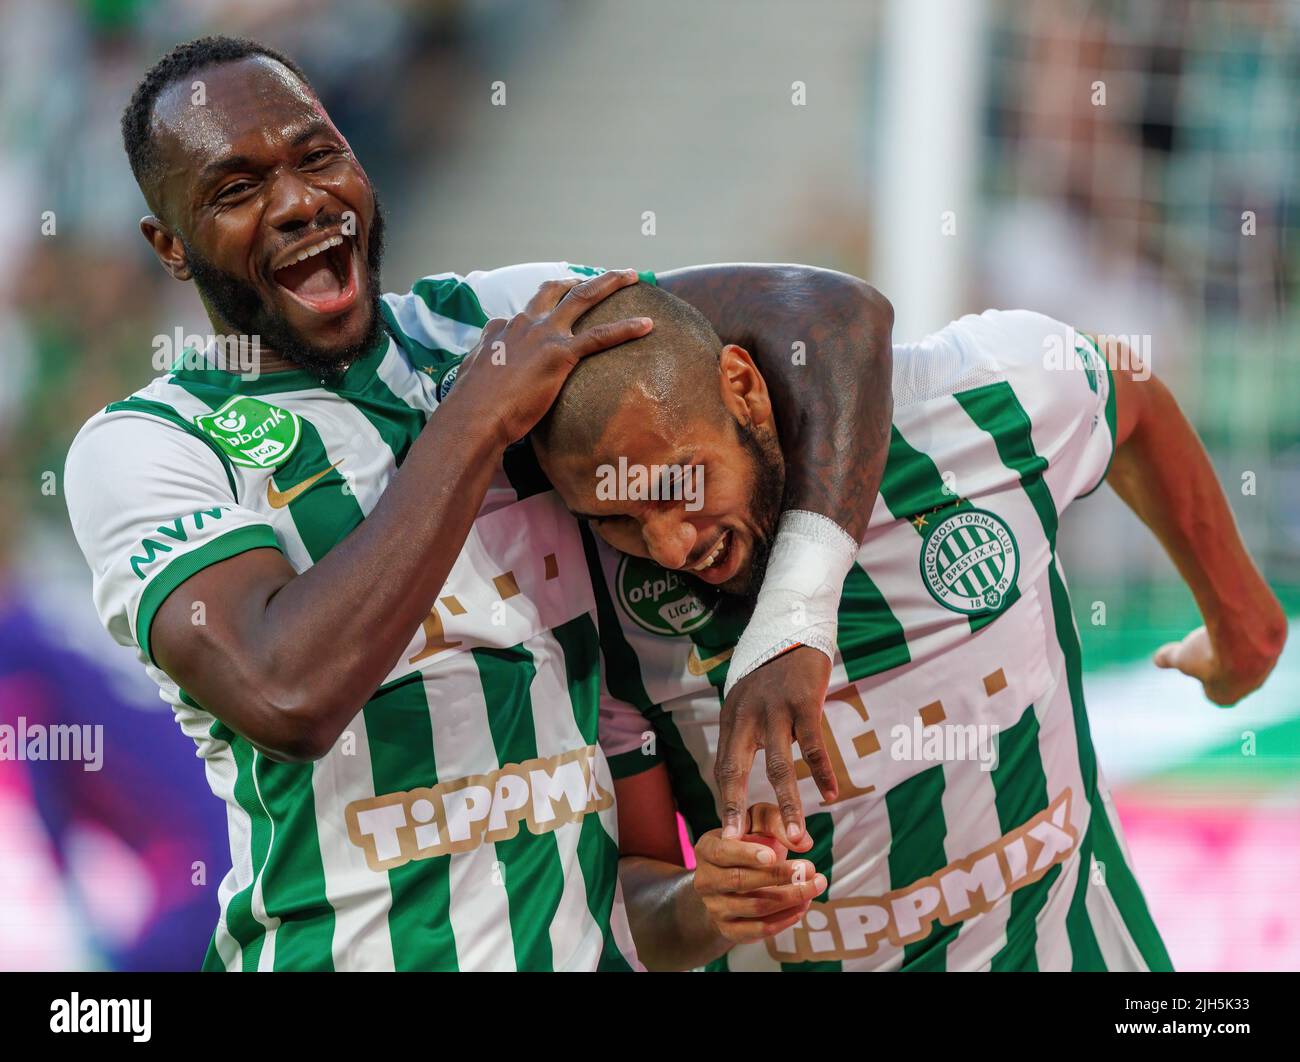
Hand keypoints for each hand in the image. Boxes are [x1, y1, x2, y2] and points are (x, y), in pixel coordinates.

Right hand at [449, 269, 651, 446]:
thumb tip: (480, 362)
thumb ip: (481, 361)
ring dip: (610, 283)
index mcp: (501, 329)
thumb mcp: (472, 376)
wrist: (473, 416)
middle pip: (556, 290)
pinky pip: (601, 336)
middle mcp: (524, 323)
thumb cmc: (471, 406)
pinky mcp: (559, 353)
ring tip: (633, 276)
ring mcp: (543, 335)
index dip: (543, 309)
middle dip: (581, 279)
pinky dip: (626, 328)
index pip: (525, 312)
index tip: (556, 311)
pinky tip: (647, 324)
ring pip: (583, 298)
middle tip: (603, 275)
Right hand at [693, 803, 823, 945]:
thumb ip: (775, 822)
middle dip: (779, 876)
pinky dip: (786, 918)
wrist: (731, 877)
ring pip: (756, 907)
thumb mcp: (757, 823)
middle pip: (741, 881)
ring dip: (791, 898)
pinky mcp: (729, 930)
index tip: (773, 855)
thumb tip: (802, 841)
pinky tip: (803, 905)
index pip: (723, 853)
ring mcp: (715, 908)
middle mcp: (705, 880)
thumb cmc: (748, 842)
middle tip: (810, 869)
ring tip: (814, 886)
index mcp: (707, 849)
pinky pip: (760, 929)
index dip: (747, 855)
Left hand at [714, 645, 835, 842]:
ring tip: (796, 833)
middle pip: (738, 769)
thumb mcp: (747, 699)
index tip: (729, 832)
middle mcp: (748, 716)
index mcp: (732, 719)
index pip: (723, 767)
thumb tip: (743, 772)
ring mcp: (775, 709)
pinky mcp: (804, 702)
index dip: (726, 800)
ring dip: (788, 802)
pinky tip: (831, 794)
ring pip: (779, 765)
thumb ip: (746, 732)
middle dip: (738, 808)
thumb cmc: (771, 672)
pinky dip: (823, 772)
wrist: (793, 630)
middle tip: (741, 842)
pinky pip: (813, 745)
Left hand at [1154, 622, 1285, 706]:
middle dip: (1219, 663)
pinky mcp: (1271, 652)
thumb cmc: (1210, 656)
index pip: (1212, 693)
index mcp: (1223, 698)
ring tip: (1220, 634)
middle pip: (1230, 678)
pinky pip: (1255, 646)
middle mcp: (1246, 689)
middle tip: (1208, 648)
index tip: (1196, 665)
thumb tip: (1157, 660)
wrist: (1245, 642)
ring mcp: (1262, 671)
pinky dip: (1245, 637)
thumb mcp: (1182, 657)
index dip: (1203, 679)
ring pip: (1244, 661)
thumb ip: (1169, 659)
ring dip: (1232, 649)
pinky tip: (1236, 627)